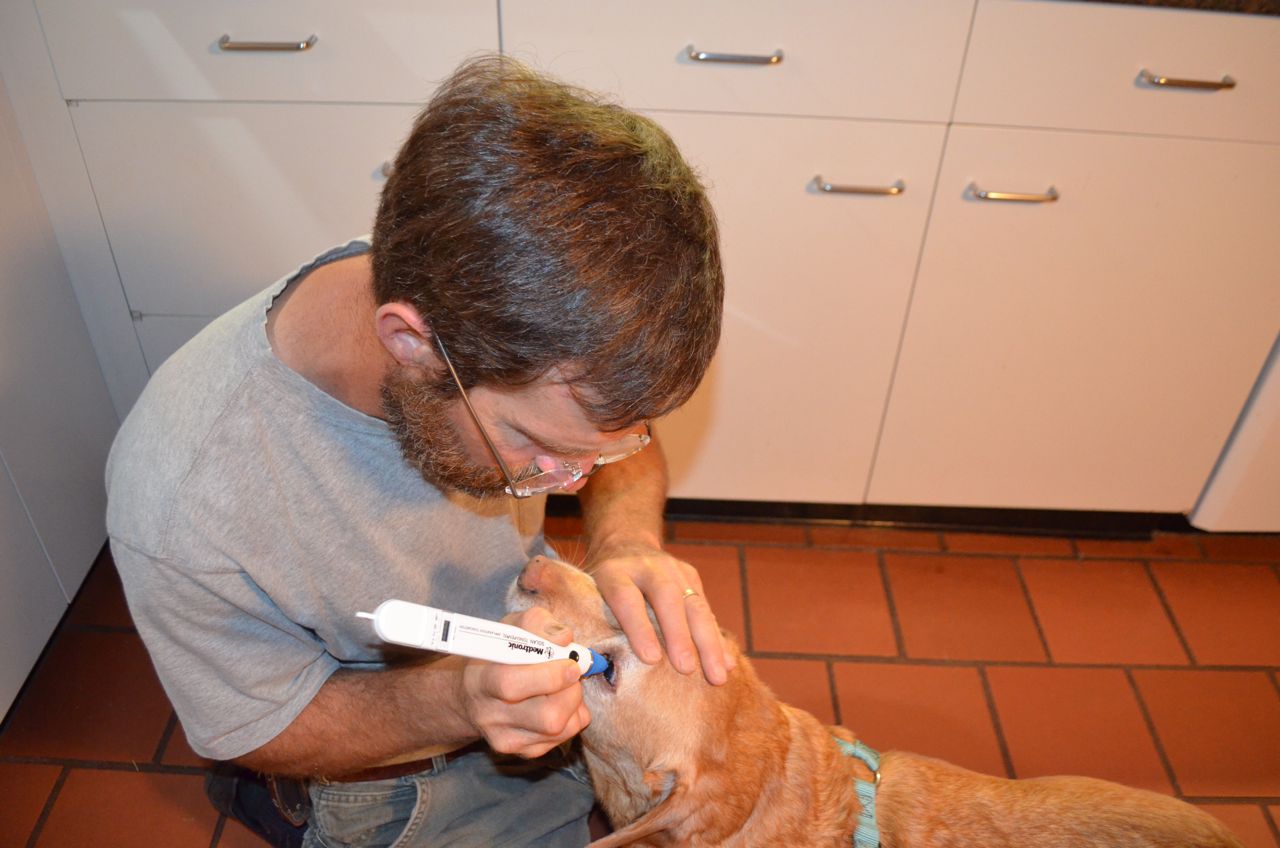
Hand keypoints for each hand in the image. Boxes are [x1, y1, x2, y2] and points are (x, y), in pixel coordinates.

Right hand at [456, 607, 589, 757]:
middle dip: (571, 691)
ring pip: (560, 729)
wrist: (472, 697)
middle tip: (572, 672)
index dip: (549, 676)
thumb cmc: (497, 656)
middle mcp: (491, 716)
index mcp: (481, 681)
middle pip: (547, 717)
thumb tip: (563, 637)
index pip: (512, 685)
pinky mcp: (523, 752)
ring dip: (575, 703)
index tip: (570, 663)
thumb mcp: (509, 629)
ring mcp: (507, 739)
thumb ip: (535, 623)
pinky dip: (574, 716)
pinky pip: (565, 737)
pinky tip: (561, 701)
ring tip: (566, 685)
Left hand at [588, 547, 732, 685]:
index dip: (639, 628)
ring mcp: (673, 569)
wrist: (626, 543)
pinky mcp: (692, 577)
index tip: (651, 659)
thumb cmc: (605, 585)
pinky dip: (717, 638)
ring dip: (708, 642)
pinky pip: (706, 610)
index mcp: (614, 572)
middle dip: (678, 635)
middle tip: (686, 668)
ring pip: (694, 605)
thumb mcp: (590, 594)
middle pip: (666, 598)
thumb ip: (597, 622)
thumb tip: (602, 669)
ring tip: (716, 674)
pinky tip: (726, 662)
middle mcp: (646, 567)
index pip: (627, 598)